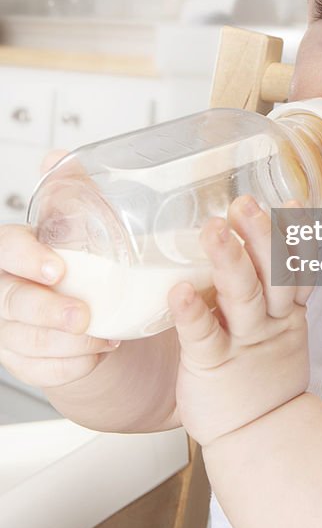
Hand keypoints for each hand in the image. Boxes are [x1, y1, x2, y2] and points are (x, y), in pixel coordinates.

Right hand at [0, 150, 120, 388]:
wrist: (93, 308)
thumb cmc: (83, 262)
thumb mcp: (81, 223)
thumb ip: (70, 190)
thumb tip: (57, 157)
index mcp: (14, 251)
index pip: (5, 249)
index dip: (27, 258)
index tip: (58, 268)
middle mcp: (4, 288)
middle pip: (8, 301)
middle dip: (45, 310)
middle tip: (83, 314)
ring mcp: (8, 328)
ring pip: (24, 341)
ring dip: (67, 343)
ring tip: (106, 335)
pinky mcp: (22, 360)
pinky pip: (40, 370)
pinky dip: (72, 364)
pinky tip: (97, 353)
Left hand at [168, 196, 310, 447]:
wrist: (261, 437)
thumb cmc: (261, 376)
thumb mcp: (281, 329)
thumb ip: (273, 289)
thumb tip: (264, 240)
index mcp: (285, 311)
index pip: (295, 266)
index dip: (294, 235)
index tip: (288, 203)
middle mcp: (269, 323)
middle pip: (271, 274)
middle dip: (260, 236)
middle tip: (243, 202)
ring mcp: (243, 344)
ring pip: (242, 297)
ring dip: (229, 261)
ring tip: (214, 230)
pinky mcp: (212, 366)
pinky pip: (203, 337)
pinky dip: (192, 313)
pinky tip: (179, 291)